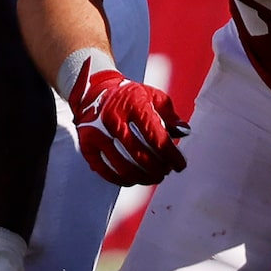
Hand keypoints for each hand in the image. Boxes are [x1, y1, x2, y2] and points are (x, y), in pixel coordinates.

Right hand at [68, 61, 188, 186]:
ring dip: (143, 177)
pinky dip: (122, 179)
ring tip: (153, 177)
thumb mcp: (153, 96)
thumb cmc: (129, 96)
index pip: (156, 138)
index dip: (171, 156)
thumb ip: (171, 115)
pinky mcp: (87, 144)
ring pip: (124, 167)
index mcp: (133, 104)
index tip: (180, 165)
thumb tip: (183, 133)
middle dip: (158, 169)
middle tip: (166, 171)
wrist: (94, 91)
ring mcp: (97, 133)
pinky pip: (106, 171)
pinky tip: (133, 179)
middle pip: (141, 156)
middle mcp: (113, 118)